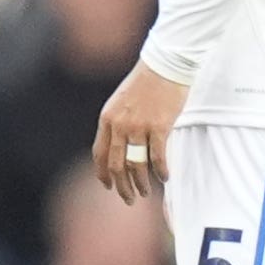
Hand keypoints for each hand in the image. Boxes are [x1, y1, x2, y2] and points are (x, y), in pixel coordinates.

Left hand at [92, 60, 189, 203]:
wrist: (164, 64)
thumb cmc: (144, 83)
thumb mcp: (120, 102)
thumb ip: (117, 123)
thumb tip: (118, 147)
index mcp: (107, 119)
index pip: (99, 154)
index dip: (102, 173)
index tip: (108, 186)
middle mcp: (119, 125)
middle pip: (116, 165)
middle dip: (121, 186)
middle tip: (128, 199)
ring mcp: (139, 126)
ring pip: (136, 164)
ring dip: (140, 183)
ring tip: (145, 192)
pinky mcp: (159, 126)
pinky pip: (158, 156)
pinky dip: (161, 171)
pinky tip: (164, 178)